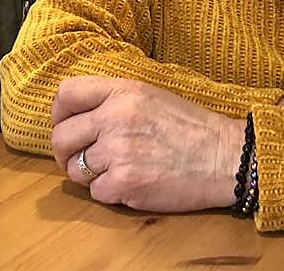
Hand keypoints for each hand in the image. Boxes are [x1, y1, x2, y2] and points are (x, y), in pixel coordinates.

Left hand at [50, 76, 243, 212]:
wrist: (224, 156)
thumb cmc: (191, 128)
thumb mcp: (151, 95)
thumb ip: (114, 99)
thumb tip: (77, 115)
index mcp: (123, 91)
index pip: (66, 94)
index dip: (58, 114)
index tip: (66, 125)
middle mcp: (116, 117)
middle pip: (61, 137)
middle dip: (66, 153)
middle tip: (82, 159)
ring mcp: (119, 151)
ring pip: (75, 169)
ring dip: (89, 175)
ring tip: (115, 170)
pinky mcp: (125, 182)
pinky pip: (96, 192)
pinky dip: (110, 192)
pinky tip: (132, 183)